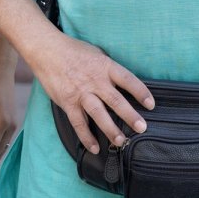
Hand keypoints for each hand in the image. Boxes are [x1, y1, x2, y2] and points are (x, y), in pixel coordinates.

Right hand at [32, 34, 153, 155]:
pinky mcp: (67, 102)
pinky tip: (94, 147)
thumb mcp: (97, 53)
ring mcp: (81, 93)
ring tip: (121, 141)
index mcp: (105, 66)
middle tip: (142, 128)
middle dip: (130, 115)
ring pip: (98, 114)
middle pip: (116, 100)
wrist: (48, 50)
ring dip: (111, 129)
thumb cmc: (74, 51)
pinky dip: (86, 136)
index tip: (151, 105)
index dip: (141, 92)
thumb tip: (123, 82)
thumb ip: (109, 69)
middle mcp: (95, 80)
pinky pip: (78, 123)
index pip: (127, 80)